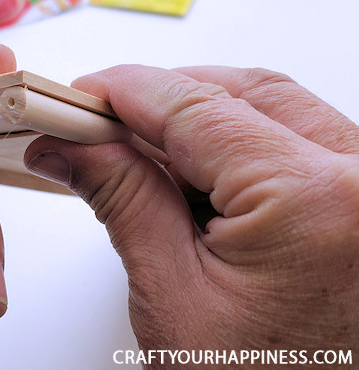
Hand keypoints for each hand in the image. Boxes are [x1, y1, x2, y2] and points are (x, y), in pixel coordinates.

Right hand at [25, 65, 358, 366]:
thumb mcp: (173, 299)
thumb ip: (123, 200)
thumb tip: (73, 147)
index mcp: (315, 203)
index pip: (197, 106)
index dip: (125, 91)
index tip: (78, 96)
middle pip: (242, 92)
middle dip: (162, 101)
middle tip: (101, 127)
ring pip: (272, 109)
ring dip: (199, 121)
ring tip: (143, 160)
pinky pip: (297, 140)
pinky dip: (237, 144)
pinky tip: (195, 175)